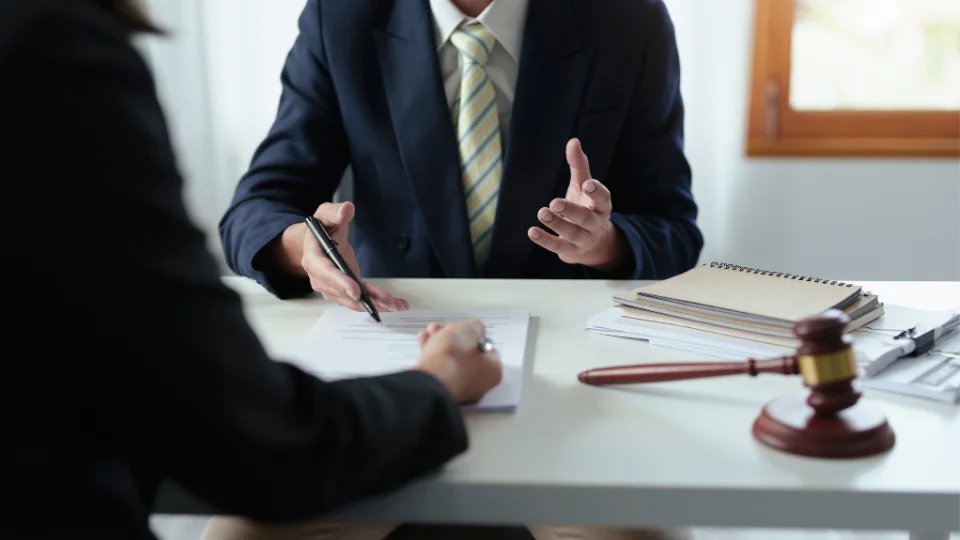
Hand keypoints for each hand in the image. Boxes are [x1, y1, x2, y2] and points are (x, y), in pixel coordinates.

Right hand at [301, 201, 408, 311]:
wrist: (318, 241)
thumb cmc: (322, 228)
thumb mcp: (326, 214)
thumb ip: (335, 212)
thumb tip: (346, 209)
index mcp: (313, 258)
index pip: (325, 272)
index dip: (340, 282)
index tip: (356, 291)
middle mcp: (320, 277)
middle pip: (342, 291)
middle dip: (364, 298)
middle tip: (385, 302)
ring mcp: (332, 287)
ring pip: (353, 299)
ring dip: (375, 303)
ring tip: (395, 305)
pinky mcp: (345, 290)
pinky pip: (360, 298)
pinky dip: (377, 302)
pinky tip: (394, 304)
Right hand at [415, 320, 502, 404]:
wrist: (427, 381)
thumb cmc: (452, 359)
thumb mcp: (469, 330)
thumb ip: (475, 327)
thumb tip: (473, 330)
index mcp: (492, 371)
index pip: (487, 348)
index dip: (474, 335)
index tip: (465, 328)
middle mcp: (478, 383)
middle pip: (466, 353)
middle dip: (453, 338)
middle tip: (445, 330)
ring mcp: (458, 389)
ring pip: (451, 360)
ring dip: (440, 343)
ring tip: (431, 333)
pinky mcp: (441, 390)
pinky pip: (439, 369)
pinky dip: (432, 356)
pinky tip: (425, 344)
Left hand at [527, 138, 624, 270]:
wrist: (593, 244)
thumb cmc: (586, 207)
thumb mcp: (583, 186)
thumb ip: (579, 165)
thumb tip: (573, 141)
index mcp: (601, 206)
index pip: (603, 198)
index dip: (597, 192)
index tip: (587, 184)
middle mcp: (596, 224)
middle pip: (586, 218)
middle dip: (572, 211)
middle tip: (555, 202)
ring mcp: (584, 239)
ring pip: (572, 233)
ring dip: (557, 224)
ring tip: (542, 212)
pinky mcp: (570, 251)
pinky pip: (558, 247)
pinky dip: (545, 240)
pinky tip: (532, 231)